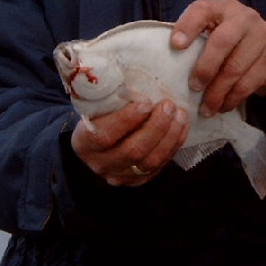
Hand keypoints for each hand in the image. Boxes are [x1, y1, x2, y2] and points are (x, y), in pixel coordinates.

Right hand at [71, 97, 187, 186]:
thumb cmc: (99, 114)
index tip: (146, 102)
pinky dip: (174, 145)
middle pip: (132, 151)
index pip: (104, 136)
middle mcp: (100, 164)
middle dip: (155, 126)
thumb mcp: (97, 105)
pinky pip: (160, 166)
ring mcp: (119, 176)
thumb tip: (138, 85)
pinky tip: (181, 127)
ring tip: (180, 114)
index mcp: (84, 143)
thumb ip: (112, 99)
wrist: (97, 138)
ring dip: (169, 136)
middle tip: (168, 105)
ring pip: (149, 162)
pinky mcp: (137, 180)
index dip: (127, 119)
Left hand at [171, 0, 265, 117]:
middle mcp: (244, 18)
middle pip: (222, 41)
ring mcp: (261, 38)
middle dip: (205, 68)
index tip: (175, 46)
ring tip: (206, 108)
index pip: (203, 10)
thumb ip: (197, 37)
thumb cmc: (233, 40)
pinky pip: (248, 83)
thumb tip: (165, 59)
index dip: (188, 26)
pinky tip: (223, 106)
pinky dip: (232, 98)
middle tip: (194, 87)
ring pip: (235, 68)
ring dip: (217, 92)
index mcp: (222, 8)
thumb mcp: (217, 29)